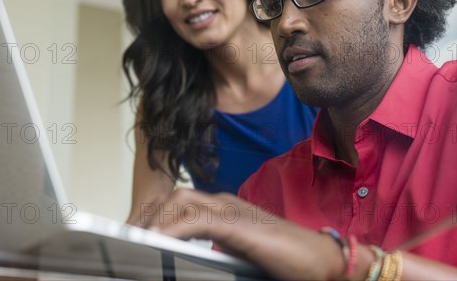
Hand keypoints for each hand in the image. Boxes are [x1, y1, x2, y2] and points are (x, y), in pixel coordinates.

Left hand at [144, 188, 344, 279]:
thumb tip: (191, 260)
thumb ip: (219, 249)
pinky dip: (173, 229)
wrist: (322, 260)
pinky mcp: (237, 224)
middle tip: (133, 239)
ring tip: (139, 241)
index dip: (159, 215)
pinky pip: (196, 220)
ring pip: (181, 202)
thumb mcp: (242, 252)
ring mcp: (232, 210)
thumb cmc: (288, 259)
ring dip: (157, 220)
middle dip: (151, 215)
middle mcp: (226, 203)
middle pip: (176, 197)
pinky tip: (158, 242)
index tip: (139, 234)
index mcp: (226, 208)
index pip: (183, 202)